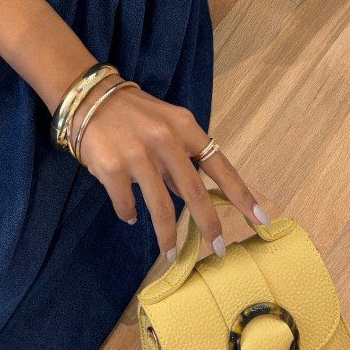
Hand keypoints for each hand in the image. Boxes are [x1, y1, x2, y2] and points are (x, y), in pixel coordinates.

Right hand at [69, 73, 269, 261]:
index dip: (241, 195)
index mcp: (185, 128)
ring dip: (168, 236)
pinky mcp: (113, 169)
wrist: (89, 97)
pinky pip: (127, 204)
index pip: (220, 166)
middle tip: (217, 249)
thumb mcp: (165, 124)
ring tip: (170, 252)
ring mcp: (139, 156)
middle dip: (209, 226)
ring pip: (162, 209)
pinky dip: (130, 214)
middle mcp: (165, 141)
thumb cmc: (133, 112)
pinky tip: (130, 215)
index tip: (260, 220)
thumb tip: (192, 198)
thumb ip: (181, 157)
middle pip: (195, 194)